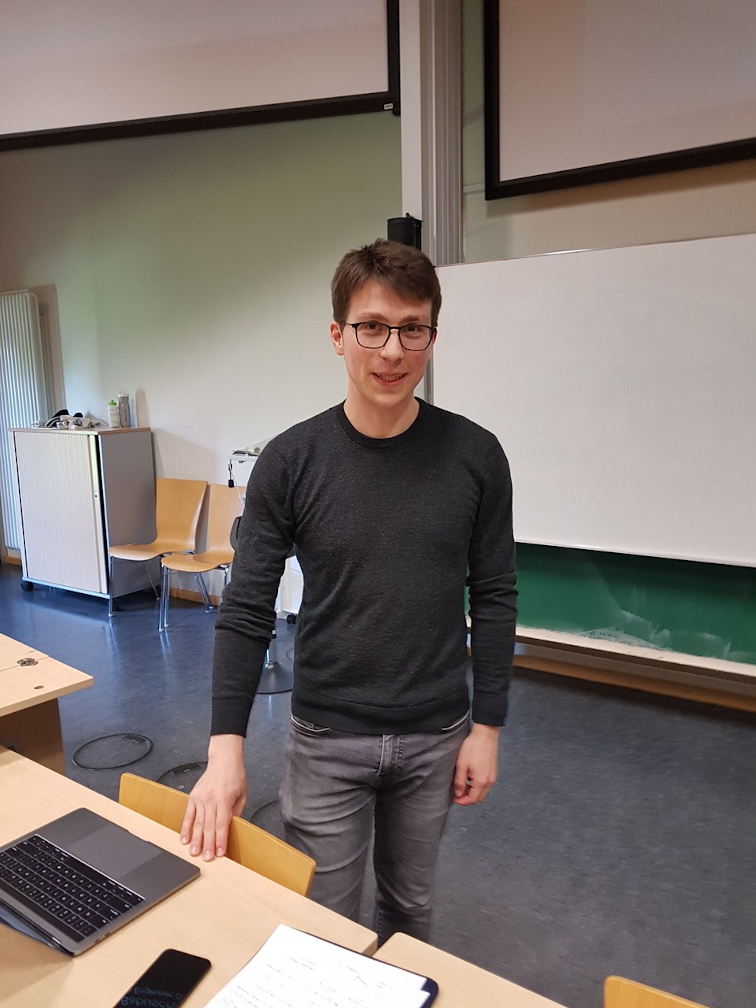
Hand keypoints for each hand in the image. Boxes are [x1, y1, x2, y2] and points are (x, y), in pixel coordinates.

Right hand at [180, 734, 246, 859]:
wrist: (224, 759)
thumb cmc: (235, 776)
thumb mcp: (242, 794)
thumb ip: (236, 813)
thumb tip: (230, 829)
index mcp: (224, 799)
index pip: (222, 824)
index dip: (220, 840)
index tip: (219, 853)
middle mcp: (211, 799)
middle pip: (208, 826)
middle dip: (207, 844)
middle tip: (205, 859)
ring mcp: (200, 798)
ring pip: (197, 823)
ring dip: (196, 840)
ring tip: (194, 853)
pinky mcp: (193, 797)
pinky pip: (188, 815)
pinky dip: (185, 828)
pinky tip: (184, 839)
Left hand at [453, 723, 499, 805]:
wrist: (485, 734)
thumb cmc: (473, 747)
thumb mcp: (461, 764)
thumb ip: (459, 781)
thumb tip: (458, 794)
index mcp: (481, 782)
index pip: (472, 799)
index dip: (462, 802)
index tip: (455, 799)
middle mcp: (490, 782)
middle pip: (479, 798)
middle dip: (468, 799)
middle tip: (458, 793)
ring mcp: (493, 777)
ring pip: (483, 792)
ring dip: (474, 793)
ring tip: (463, 785)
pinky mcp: (494, 771)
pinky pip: (486, 785)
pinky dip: (479, 787)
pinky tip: (471, 778)